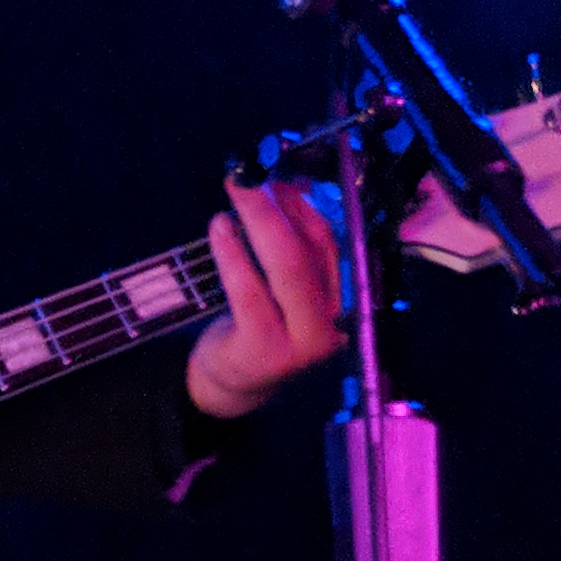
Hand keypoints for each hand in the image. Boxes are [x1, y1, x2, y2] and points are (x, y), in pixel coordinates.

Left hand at [183, 174, 344, 420]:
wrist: (237, 384)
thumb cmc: (262, 326)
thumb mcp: (282, 289)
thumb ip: (289, 248)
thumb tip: (281, 189)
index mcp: (340, 301)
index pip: (327, 245)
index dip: (300, 206)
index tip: (274, 175)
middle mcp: (330, 323)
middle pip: (307, 253)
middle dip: (276, 207)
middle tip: (247, 176)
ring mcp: (301, 342)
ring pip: (285, 269)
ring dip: (257, 222)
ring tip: (235, 193)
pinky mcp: (266, 351)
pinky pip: (249, 292)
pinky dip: (233, 254)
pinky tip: (220, 228)